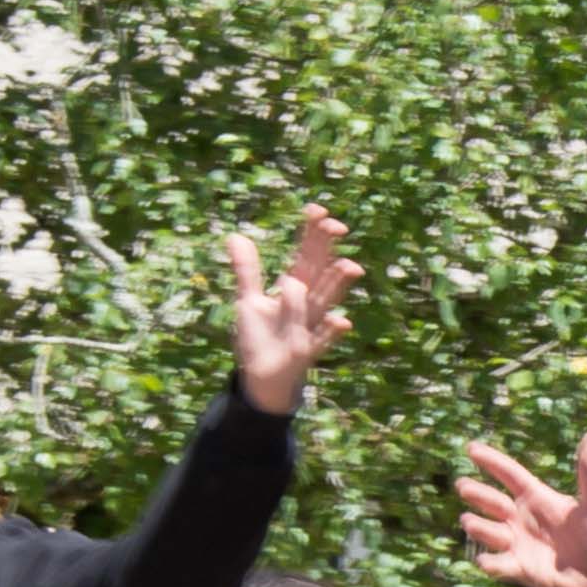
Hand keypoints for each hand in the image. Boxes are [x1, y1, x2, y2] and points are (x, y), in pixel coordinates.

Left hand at [230, 206, 360, 413]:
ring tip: (350, 266)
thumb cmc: (259, 337)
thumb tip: (236, 235)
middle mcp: (307, 303)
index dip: (311, 234)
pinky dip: (331, 332)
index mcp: (293, 287)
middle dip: (327, 252)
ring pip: (324, 300)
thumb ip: (246, 269)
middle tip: (336, 227)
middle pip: (319, 272)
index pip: (305, 255)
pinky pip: (322, 339)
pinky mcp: (308, 350)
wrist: (262, 375)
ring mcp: (310, 326)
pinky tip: (341, 322)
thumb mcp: (248, 300)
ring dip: (337, 285)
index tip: (317, 211)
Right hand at [456, 436, 586, 586]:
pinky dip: (488, 562)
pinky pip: (497, 565)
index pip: (509, 474)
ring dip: (477, 526)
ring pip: (488, 531)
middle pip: (492, 501)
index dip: (491, 461)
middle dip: (476, 493)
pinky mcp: (521, 569)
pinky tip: (484, 559)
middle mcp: (524, 519)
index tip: (471, 448)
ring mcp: (520, 544)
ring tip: (469, 521)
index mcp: (539, 498)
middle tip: (463, 486)